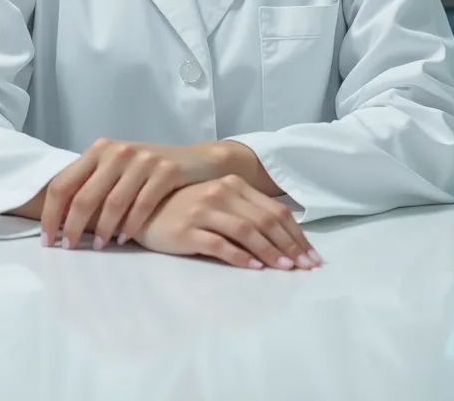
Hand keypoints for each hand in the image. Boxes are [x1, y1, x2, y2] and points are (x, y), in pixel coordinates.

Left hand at [40, 137, 228, 249]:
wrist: (197, 160)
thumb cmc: (149, 170)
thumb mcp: (117, 168)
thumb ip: (91, 182)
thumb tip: (56, 217)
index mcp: (99, 149)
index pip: (63, 183)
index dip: (51, 213)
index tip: (47, 240)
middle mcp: (118, 151)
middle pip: (84, 196)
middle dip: (72, 227)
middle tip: (68, 248)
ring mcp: (143, 160)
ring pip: (113, 203)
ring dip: (101, 230)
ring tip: (97, 247)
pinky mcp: (166, 170)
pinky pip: (142, 205)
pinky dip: (130, 226)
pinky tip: (124, 239)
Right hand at [133, 174, 322, 271]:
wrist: (141, 208)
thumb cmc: (184, 208)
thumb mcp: (218, 202)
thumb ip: (245, 212)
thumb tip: (283, 239)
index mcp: (233, 184)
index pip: (274, 210)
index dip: (296, 235)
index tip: (311, 255)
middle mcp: (221, 192)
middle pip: (265, 221)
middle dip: (290, 246)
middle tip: (306, 267)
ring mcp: (204, 209)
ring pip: (247, 232)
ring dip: (270, 252)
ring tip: (285, 269)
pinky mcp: (188, 229)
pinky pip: (220, 244)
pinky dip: (241, 257)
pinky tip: (254, 268)